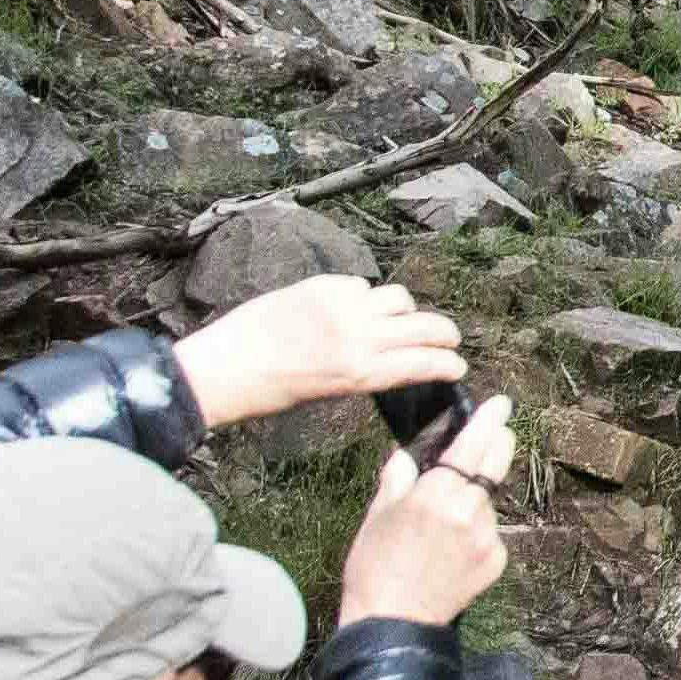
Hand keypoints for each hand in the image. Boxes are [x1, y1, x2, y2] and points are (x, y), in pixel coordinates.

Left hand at [171, 272, 462, 431]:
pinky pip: (360, 285)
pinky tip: (349, 307)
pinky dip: (364, 296)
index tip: (458, 365)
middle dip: (444, 333)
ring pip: (398, 297)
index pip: (425, 363)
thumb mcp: (329, 393)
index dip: (448, 363)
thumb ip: (365, 372)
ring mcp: (341, 307)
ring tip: (395, 318)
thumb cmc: (271, 393)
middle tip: (448, 337)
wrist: (223, 368)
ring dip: (404, 310)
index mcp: (361, 372)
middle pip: (425, 326)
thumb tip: (391, 359)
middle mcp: (359, 337)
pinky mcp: (321, 286)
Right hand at [332, 395, 513, 630]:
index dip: (490, 420)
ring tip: (443, 526)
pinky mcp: (497, 560)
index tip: (501, 404)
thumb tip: (407, 455)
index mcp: (437, 492)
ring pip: (489, 501)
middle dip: (498, 444)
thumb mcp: (377, 514)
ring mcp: (488, 536)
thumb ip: (398, 478)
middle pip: (498, 462)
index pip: (473, 443)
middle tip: (491, 438)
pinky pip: (491, 533)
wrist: (393, 620)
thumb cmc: (375, 565)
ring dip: (476, 500)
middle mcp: (470, 509)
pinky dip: (477, 532)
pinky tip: (452, 550)